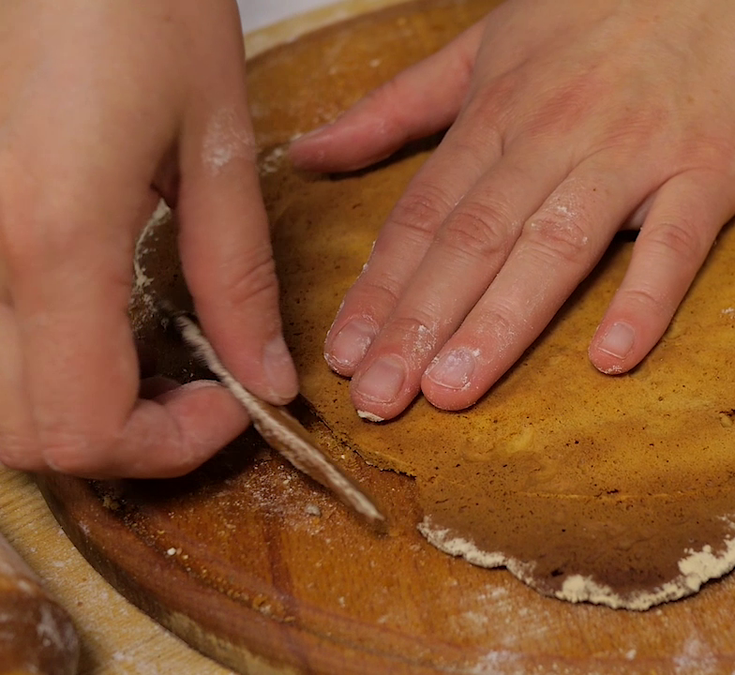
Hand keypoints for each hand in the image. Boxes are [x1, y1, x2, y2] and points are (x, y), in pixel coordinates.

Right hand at [0, 0, 296, 476]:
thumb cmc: (135, 4)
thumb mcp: (214, 142)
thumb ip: (237, 276)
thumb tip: (266, 376)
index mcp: (50, 239)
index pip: (85, 427)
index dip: (166, 447)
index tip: (230, 406)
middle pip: (21, 433)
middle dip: (118, 441)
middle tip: (192, 393)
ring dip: (69, 406)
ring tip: (146, 357)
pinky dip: (33, 358)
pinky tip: (89, 315)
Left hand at [290, 0, 734, 419]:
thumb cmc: (601, 12)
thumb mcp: (485, 45)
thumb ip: (398, 107)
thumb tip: (309, 154)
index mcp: (497, 112)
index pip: (424, 214)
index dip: (380, 288)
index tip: (344, 356)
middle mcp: (554, 137)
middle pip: (475, 240)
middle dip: (419, 324)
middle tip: (380, 398)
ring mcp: (633, 156)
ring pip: (556, 246)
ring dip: (502, 321)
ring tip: (453, 389)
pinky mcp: (708, 171)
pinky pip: (675, 243)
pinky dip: (645, 298)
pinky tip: (612, 357)